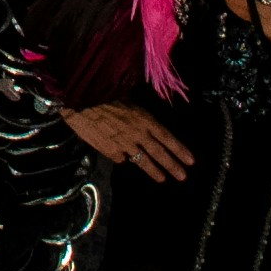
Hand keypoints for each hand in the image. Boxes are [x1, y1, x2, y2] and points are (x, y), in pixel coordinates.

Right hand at [61, 97, 191, 180]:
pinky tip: (123, 158)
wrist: (79, 99)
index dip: (179, 149)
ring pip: (142, 160)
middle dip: (173, 165)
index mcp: (144, 118)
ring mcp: (123, 144)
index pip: (167, 137)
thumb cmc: (102, 91)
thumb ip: (136, 112)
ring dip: (154, 170)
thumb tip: (142, 120)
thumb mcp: (126, 96)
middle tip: (183, 176)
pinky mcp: (108, 150)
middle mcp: (137, 133)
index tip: (190, 161)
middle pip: (159, 152)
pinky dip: (123, 158)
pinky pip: (120, 157)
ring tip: (163, 178)